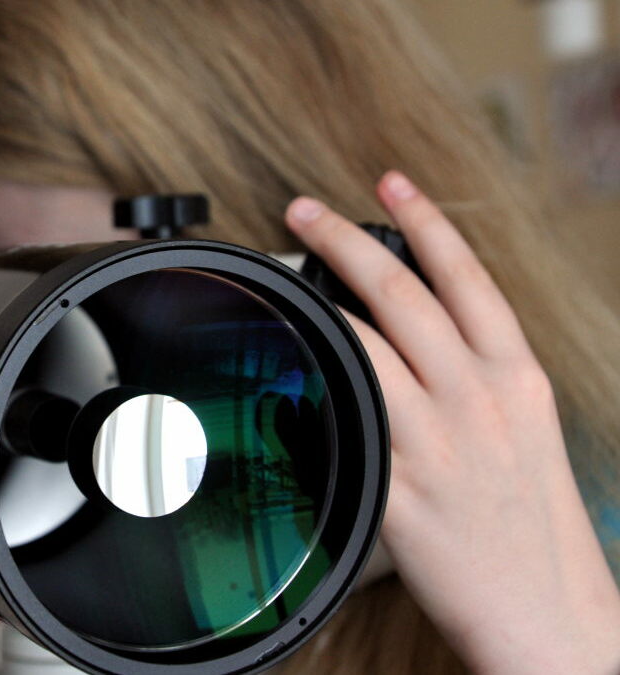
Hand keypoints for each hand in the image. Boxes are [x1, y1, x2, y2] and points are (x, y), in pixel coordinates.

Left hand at [284, 171, 619, 674]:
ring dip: (316, 303)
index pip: (466, 277)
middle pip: (401, 297)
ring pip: (363, 348)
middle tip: (304, 209)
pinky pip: (340, 426)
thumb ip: (474, 375)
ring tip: (282, 276)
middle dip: (345, 241)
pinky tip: (279, 364)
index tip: (391, 181)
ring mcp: (434, 444)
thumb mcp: (523, 427)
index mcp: (513, 377)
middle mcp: (475, 400)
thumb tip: (419, 334)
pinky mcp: (395, 491)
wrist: (549, 609)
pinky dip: (306, 391)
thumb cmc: (532, 518)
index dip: (424, 220)